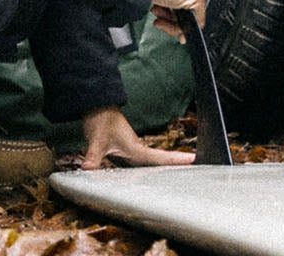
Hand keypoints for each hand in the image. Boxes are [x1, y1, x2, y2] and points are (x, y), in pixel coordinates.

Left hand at [78, 105, 194, 168]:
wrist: (96, 105)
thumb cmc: (100, 119)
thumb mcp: (96, 139)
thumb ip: (93, 156)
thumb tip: (88, 169)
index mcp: (136, 149)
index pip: (159, 157)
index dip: (176, 160)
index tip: (194, 159)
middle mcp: (137, 151)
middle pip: (160, 163)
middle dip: (177, 167)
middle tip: (195, 171)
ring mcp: (132, 151)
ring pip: (150, 164)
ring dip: (164, 169)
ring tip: (180, 178)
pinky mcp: (125, 151)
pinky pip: (140, 164)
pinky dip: (147, 170)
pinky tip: (149, 178)